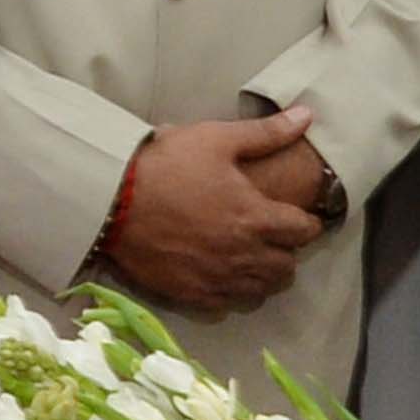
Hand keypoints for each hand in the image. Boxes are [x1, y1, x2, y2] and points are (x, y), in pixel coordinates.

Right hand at [103, 109, 336, 313]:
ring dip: (264, 275)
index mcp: (255, 217)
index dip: (308, 223)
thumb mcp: (217, 139)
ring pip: (261, 290)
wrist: (111, 200)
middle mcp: (242, 255)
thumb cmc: (166, 164)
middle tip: (275, 237)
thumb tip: (307, 115)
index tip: (300, 217)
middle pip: (286, 268)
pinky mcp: (190, 294)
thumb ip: (266, 133)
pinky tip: (224, 275)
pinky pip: (228, 305)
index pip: (303, 232)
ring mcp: (216, 279)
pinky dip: (234, 292)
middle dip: (288, 251)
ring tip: (253, 257)